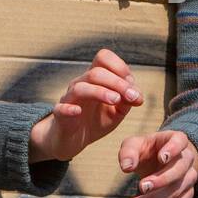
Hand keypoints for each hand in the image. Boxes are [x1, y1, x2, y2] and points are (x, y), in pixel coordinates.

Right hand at [29, 49, 143, 162]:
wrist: (75, 139)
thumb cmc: (95, 120)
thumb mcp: (117, 111)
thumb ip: (127, 100)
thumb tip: (136, 94)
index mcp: (95, 80)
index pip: (103, 58)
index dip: (119, 66)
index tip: (131, 82)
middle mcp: (81, 84)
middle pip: (96, 72)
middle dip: (118, 83)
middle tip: (132, 97)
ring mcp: (69, 99)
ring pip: (81, 88)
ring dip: (101, 92)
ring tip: (115, 101)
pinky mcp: (61, 115)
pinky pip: (61, 108)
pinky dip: (69, 108)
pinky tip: (78, 111)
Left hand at [119, 130, 197, 197]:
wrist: (161, 160)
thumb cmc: (147, 150)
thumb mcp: (135, 144)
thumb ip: (129, 152)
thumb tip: (126, 167)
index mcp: (176, 140)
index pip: (180, 141)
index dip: (173, 149)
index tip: (162, 158)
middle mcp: (186, 158)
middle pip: (180, 169)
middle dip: (161, 180)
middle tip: (142, 186)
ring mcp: (189, 176)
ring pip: (179, 189)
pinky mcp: (186, 192)